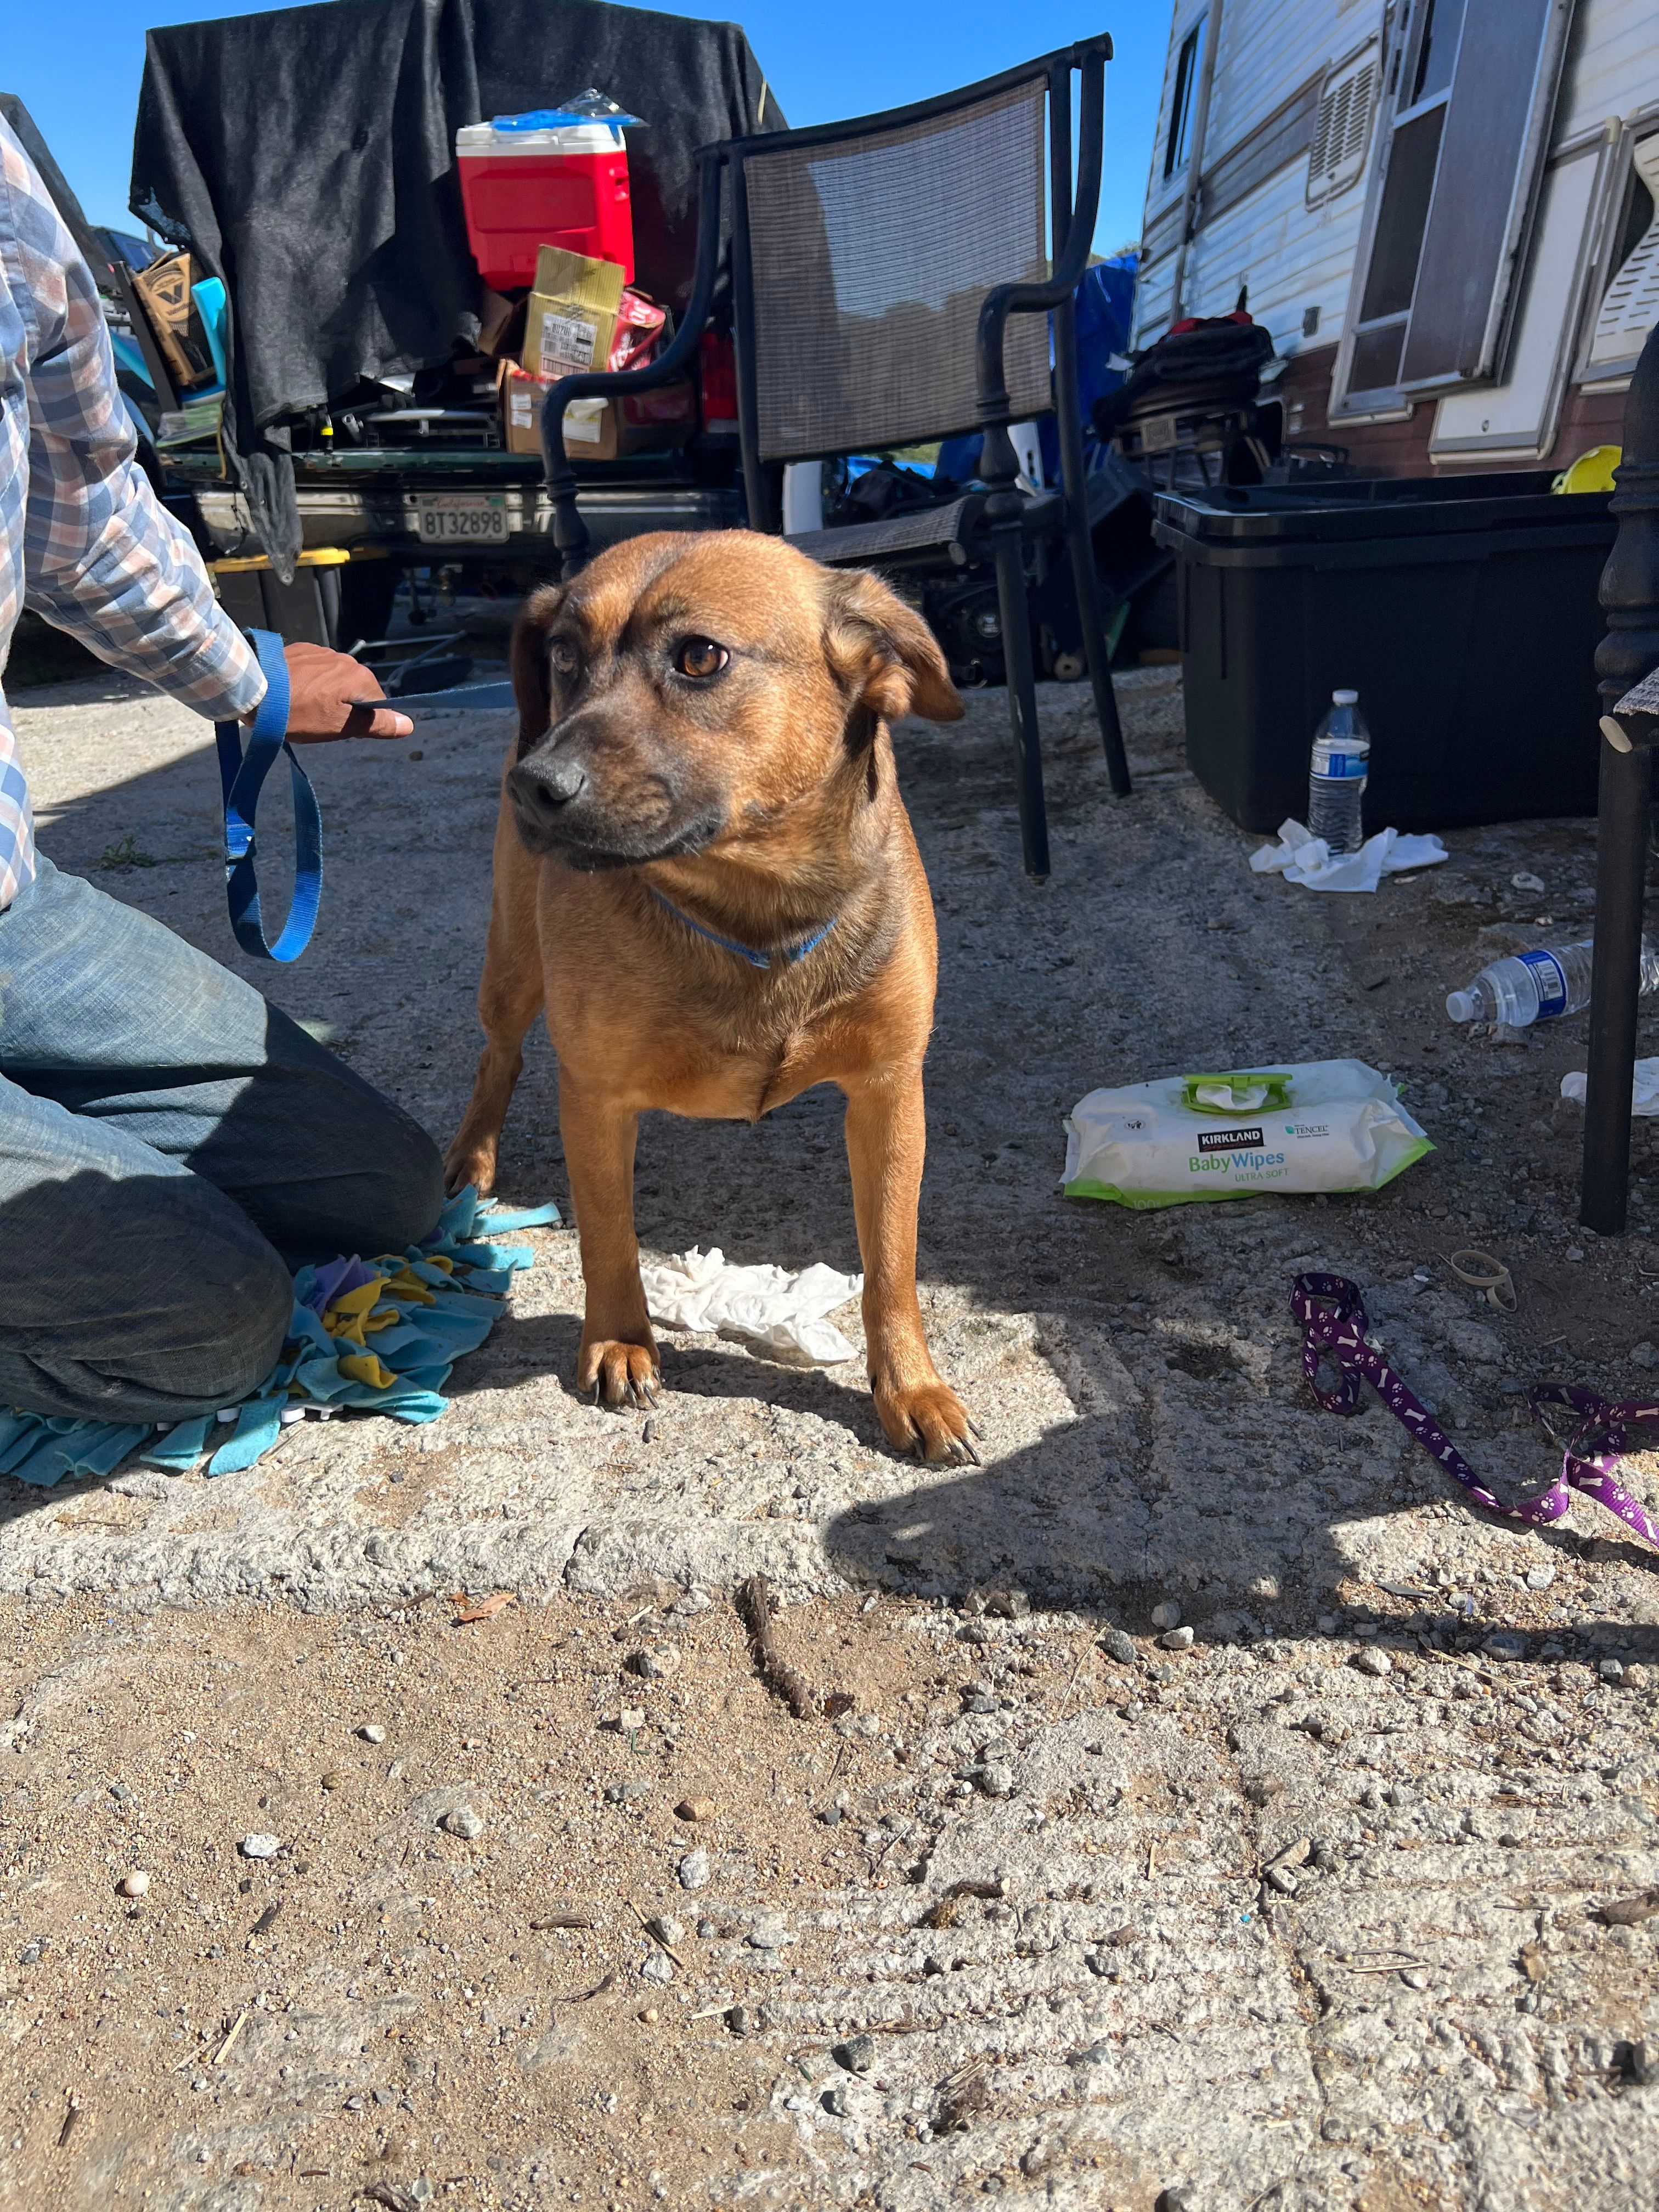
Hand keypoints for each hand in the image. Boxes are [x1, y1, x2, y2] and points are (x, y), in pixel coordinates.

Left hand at [276, 642, 412, 740]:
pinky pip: (314, 669)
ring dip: (324, 694)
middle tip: (317, 721)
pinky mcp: (300, 649)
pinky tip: (291, 692)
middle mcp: (346, 659)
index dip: (361, 722)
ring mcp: (322, 651)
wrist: (252, 689)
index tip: (338, 729)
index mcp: (360, 677)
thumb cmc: (298, 712)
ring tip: (300, 707)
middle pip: (355, 691)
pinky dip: (308, 682)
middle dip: (342, 706)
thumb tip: (409, 724)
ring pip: (334, 680)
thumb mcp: (340, 727)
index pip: (377, 705)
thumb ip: (376, 724)